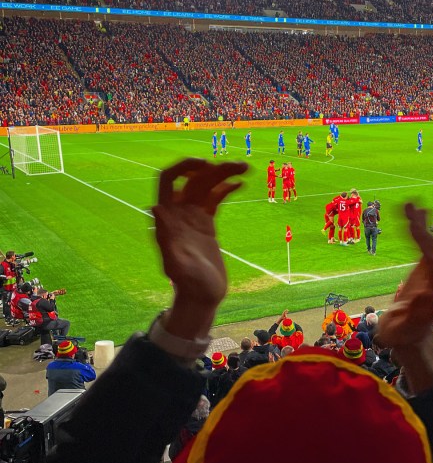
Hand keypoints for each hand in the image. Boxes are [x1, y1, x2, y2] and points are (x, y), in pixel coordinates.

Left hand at [153, 159, 245, 331]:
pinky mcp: (205, 224)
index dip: (185, 167)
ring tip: (246, 168)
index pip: (169, 180)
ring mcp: (193, 217)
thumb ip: (166, 238)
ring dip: (224, 174)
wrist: (201, 298)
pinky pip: (214, 198)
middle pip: (194, 179)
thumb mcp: (176, 264)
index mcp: (169, 218)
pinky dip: (226, 188)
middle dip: (214, 169)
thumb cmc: (188, 286)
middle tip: (239, 165)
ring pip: (206, 186)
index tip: (208, 164)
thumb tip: (156, 208)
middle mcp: (179, 213)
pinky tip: (241, 184)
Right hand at [377, 204, 432, 393]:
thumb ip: (415, 314)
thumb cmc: (404, 335)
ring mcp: (432, 273)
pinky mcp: (425, 271)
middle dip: (421, 227)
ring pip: (429, 243)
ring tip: (409, 205)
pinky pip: (422, 247)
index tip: (411, 226)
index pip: (432, 259)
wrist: (409, 338)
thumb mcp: (406, 328)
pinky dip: (415, 232)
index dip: (424, 242)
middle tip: (409, 207)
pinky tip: (408, 219)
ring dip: (420, 224)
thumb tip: (424, 293)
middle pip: (432, 246)